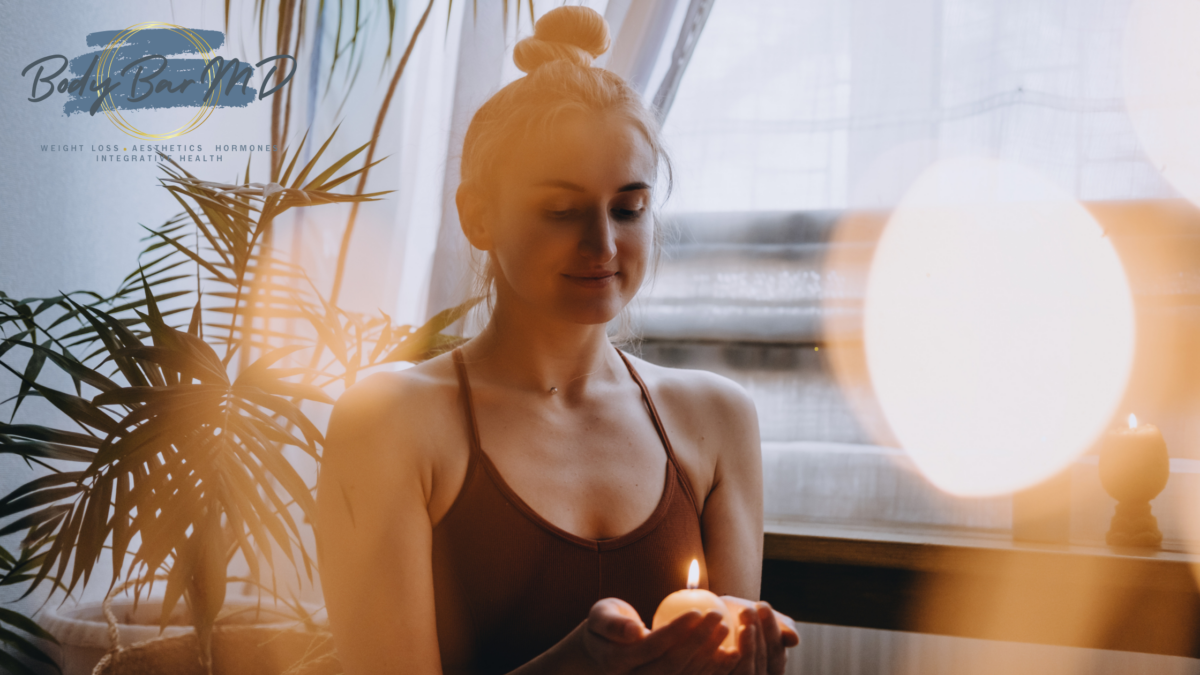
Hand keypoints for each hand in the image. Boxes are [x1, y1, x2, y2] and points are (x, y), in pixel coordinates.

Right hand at [579, 597, 740, 674]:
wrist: (604, 652)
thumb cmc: (605, 625)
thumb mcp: (600, 617)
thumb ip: (614, 624)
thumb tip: (634, 630)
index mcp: (618, 662)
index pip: (653, 648)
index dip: (677, 631)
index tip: (697, 611)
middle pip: (673, 665)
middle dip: (699, 641)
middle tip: (718, 617)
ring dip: (710, 655)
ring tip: (726, 628)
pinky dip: (713, 669)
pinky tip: (732, 653)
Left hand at [719, 597, 798, 674]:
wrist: (718, 617)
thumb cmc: (748, 616)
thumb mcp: (766, 617)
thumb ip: (783, 628)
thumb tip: (794, 640)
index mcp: (775, 668)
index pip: (776, 651)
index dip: (771, 628)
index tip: (762, 605)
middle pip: (761, 659)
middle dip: (756, 632)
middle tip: (747, 609)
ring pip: (746, 669)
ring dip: (744, 644)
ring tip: (740, 624)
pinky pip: (725, 673)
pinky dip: (725, 658)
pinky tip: (723, 641)